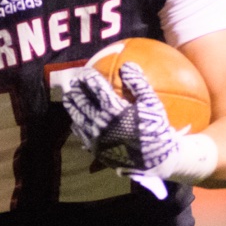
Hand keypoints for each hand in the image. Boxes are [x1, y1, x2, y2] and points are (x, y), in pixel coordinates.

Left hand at [62, 63, 215, 182]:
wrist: (156, 160)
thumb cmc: (155, 129)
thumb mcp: (152, 104)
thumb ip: (139, 84)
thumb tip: (128, 65)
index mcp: (114, 110)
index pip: (96, 88)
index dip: (89, 77)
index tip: (86, 71)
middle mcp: (101, 123)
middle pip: (82, 102)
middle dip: (77, 90)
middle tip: (74, 82)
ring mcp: (96, 137)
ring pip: (77, 118)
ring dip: (72, 106)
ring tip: (69, 98)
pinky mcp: (96, 149)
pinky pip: (81, 134)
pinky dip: (76, 125)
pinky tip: (75, 121)